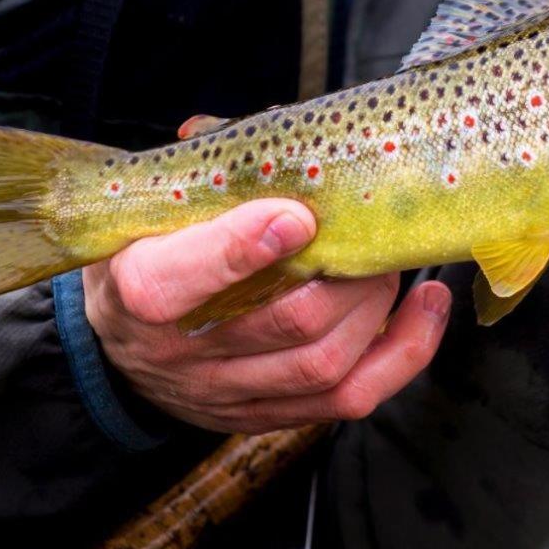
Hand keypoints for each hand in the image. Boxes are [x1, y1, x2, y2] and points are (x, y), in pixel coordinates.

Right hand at [83, 199, 450, 432]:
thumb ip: (214, 176)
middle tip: (373, 236)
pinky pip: (349, 399)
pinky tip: (425, 311)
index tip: (298, 216)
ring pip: (324, 365)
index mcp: (139, 287)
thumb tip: (274, 132)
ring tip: (395, 269)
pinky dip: (401, 353)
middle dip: (348, 275)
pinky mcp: (268, 417)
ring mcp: (227, 393)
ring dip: (377, 310)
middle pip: (286, 322)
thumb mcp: (158, 211)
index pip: (177, 280)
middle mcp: (181, 353)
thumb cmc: (154, 254)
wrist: (123, 340)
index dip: (242, 247)